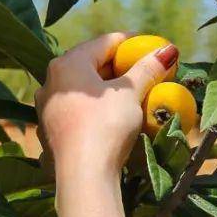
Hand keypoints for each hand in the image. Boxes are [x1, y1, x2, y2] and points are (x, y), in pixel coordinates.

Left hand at [35, 32, 179, 177]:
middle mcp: (51, 81)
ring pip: (82, 90)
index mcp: (68, 63)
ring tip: (129, 97)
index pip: (105, 42)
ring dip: (106, 90)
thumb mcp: (131, 94)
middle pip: (91, 65)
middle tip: (144, 73)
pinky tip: (109, 119)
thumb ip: (147, 69)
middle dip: (119, 67)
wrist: (83, 175)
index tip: (151, 48)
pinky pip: (77, 111)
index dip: (131, 42)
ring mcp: (48, 107)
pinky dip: (94, 109)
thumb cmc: (106, 125)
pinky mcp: (50, 131)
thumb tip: (168, 50)